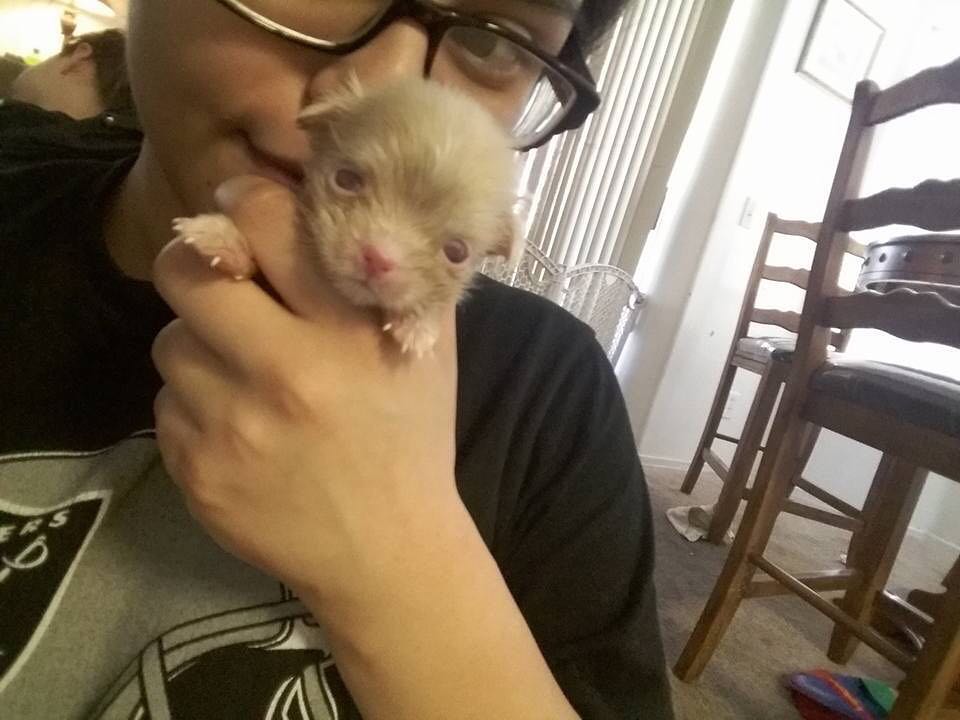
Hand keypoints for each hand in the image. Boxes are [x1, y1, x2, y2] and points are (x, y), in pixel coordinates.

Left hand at [151, 176, 461, 608]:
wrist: (387, 551)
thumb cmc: (410, 438)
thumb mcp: (425, 349)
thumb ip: (389, 276)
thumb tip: (333, 203)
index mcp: (343, 333)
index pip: (263, 222)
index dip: (240, 199)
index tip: (239, 207)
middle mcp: (281, 373)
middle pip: (185, 275)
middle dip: (194, 266)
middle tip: (219, 282)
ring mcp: (230, 427)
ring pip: (169, 343)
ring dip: (199, 347)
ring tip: (243, 374)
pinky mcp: (194, 472)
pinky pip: (167, 405)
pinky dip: (196, 405)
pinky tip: (239, 428)